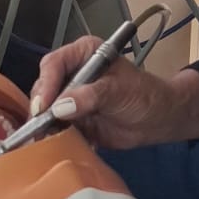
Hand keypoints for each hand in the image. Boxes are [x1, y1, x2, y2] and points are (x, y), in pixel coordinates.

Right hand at [31, 37, 198, 151]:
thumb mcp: (119, 91)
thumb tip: (61, 107)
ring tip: (43, 138)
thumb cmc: (144, 95)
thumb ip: (91, 96)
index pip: (54, 64)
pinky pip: (54, 127)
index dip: (46, 84)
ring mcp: (70, 97)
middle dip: (41, 106)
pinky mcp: (72, 119)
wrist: (158, 120)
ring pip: (45, 109)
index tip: (45, 105)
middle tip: (41, 125)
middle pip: (44, 86)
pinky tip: (52, 144)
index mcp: (83, 54)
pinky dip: (52, 136)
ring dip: (42, 124)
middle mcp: (72, 73)